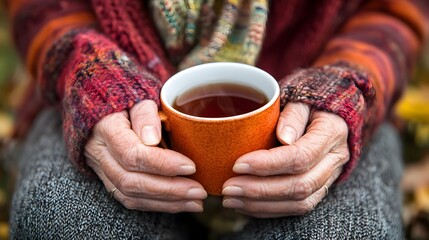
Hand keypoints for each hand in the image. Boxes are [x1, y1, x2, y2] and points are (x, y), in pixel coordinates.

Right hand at [84, 100, 206, 212]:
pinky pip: (130, 200)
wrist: (108, 107)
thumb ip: (146, 114)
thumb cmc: (131, 99)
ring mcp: (100, 169)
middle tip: (199, 191)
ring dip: (166, 203)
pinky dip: (157, 205)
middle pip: (131, 181)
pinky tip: (180, 204)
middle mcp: (98, 152)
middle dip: (169, 190)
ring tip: (195, 203)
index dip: (163, 164)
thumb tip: (152, 138)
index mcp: (105, 128)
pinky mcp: (108, 180)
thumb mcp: (140, 96)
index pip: (132, 154)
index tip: (191, 167)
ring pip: (130, 195)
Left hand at [222, 102, 348, 217]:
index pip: (299, 157)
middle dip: (259, 190)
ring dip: (261, 205)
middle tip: (228, 188)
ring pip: (299, 203)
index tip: (237, 165)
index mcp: (331, 134)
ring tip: (230, 199)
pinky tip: (244, 205)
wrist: (327, 114)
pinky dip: (268, 210)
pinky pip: (296, 208)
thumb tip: (284, 137)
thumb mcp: (300, 97)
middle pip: (299, 186)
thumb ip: (293, 114)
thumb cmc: (307, 103)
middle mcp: (334, 160)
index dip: (267, 164)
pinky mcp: (319, 190)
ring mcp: (329, 179)